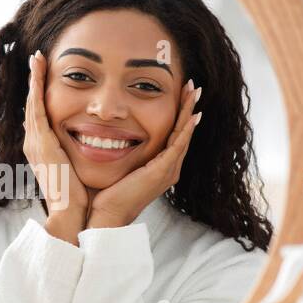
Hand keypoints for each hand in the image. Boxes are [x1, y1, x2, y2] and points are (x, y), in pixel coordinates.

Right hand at [23, 50, 89, 243]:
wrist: (72, 215)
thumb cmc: (80, 199)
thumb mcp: (78, 171)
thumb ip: (81, 157)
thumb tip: (96, 150)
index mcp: (44, 151)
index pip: (41, 116)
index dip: (41, 96)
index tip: (45, 78)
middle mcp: (35, 144)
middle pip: (33, 105)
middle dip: (35, 81)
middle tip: (37, 59)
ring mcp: (35, 142)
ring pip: (32, 101)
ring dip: (34, 77)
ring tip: (37, 57)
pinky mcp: (40, 141)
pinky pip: (36, 105)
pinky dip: (36, 85)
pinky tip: (38, 67)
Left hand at [86, 78, 200, 229]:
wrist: (107, 216)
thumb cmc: (108, 194)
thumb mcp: (121, 166)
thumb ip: (125, 152)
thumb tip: (112, 135)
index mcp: (161, 167)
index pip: (175, 134)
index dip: (180, 113)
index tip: (182, 93)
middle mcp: (169, 169)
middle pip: (184, 132)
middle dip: (189, 107)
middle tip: (195, 86)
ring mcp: (167, 171)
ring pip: (184, 135)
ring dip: (190, 111)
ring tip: (195, 92)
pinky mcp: (161, 172)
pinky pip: (177, 146)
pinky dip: (185, 130)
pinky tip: (193, 115)